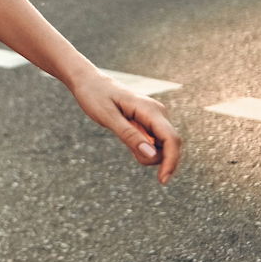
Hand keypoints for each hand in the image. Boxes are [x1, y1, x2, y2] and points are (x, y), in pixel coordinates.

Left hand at [67, 70, 181, 184]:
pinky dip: (142, 147)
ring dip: (146, 152)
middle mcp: (158, 113)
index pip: (172, 139)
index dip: (171, 162)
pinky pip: (153, 142)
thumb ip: (129, 135)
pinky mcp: (150, 122)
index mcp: (150, 110)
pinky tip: (126, 136)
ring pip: (161, 147)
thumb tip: (152, 156)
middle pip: (169, 146)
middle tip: (129, 151)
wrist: (89, 81)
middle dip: (153, 158)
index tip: (162, 180)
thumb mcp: (107, 117)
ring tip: (123, 136)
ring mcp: (155, 118)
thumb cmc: (95, 95)